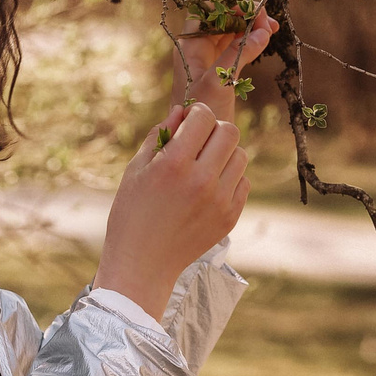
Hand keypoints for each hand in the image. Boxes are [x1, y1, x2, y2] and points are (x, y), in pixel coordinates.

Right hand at [93, 100, 249, 312]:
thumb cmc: (132, 213)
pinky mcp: (230, 217)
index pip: (204, 117)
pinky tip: (209, 186)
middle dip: (214, 129)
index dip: (196, 113)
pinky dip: (230, 178)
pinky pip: (243, 182)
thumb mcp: (135, 169)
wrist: (143, 264)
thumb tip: (182, 111)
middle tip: (198, 141)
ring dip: (224, 153)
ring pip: (241, 156)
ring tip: (204, 164)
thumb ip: (160, 135)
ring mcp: (220, 201)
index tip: (188, 121)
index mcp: (175, 164)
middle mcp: (202, 181)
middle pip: (230, 132)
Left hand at [172, 5, 278, 125]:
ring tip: (272, 28)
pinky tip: (265, 40)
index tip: (250, 8)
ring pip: (230, 32)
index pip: (205, 10)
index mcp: (189, 45)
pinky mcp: (221, 72)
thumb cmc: (200, 111)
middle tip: (267, 20)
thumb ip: (238, 53)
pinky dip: (250, 41)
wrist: (197, 143)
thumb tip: (262, 32)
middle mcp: (197, 48)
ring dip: (249, 26)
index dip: (226, 4)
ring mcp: (209, 60)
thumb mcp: (219, 81)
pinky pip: (235, 48)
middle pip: (220, 18)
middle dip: (243, 14)